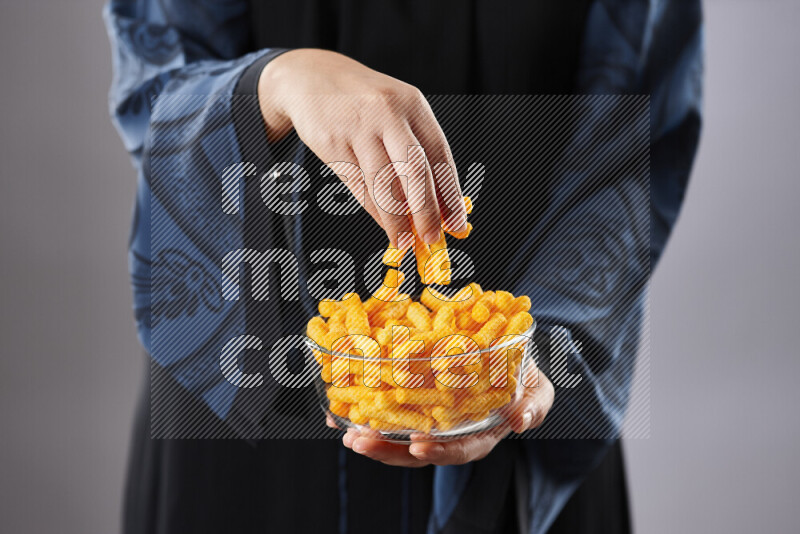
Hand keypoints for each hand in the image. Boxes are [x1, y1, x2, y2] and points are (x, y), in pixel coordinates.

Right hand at [258, 48, 467, 245]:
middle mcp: (388, 113)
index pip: (440, 156)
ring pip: (383, 184)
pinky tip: (383, 224)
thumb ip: (417, 154)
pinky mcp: (332, 143)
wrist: (311, 77)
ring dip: (396, 221)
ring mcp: (358, 127)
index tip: (457, 223)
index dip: (450, 194)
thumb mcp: (396, 114)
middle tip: (431, 238)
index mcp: (413, 105)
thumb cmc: (363, 103)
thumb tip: (438, 207)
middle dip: (426, 212)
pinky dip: (373, 210)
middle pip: (414, 171)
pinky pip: (358, 186)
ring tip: (404, 242)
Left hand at [332, 369, 553, 466]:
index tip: (417, 445)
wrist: (510, 360)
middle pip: (417, 451)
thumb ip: (534, 406)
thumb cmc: (525, 379)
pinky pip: (388, 416)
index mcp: (480, 434)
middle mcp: (451, 434)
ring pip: (397, 437)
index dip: (439, 451)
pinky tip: (337, 412)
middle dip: (387, 450)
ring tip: (346, 432)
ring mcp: (430, 422)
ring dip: (371, 437)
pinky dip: (363, 414)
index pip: (459, 450)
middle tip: (361, 441)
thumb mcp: (539, 390)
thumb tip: (520, 420)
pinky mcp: (414, 406)